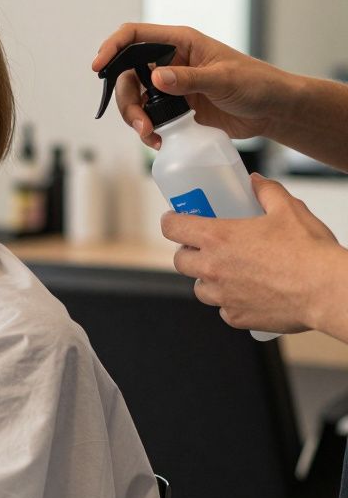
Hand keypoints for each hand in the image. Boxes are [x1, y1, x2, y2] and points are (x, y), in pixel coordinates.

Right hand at [92, 23, 294, 148]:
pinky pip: (148, 117)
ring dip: (134, 119)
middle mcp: (169, 62)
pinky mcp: (174, 108)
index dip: (112, 47)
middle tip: (140, 123)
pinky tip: (157, 140)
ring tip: (150, 136)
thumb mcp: (224, 79)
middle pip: (127, 75)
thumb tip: (156, 79)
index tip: (98, 67)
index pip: (134, 36)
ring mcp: (170, 86)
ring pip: (134, 99)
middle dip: (127, 101)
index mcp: (180, 43)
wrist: (272, 111)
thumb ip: (189, 78)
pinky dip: (147, 130)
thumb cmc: (256, 84)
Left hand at [162, 173, 346, 333]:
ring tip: (229, 272)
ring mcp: (223, 295)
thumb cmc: (309, 251)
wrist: (327, 290)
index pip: (172, 228)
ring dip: (208, 279)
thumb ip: (266, 191)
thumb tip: (255, 181)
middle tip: (206, 248)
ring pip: (199, 288)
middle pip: (180, 261)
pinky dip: (230, 302)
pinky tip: (247, 294)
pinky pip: (223, 309)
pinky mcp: (237, 317)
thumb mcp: (288, 209)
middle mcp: (213, 268)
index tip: (175, 220)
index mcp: (218, 238)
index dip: (171, 222)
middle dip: (189, 253)